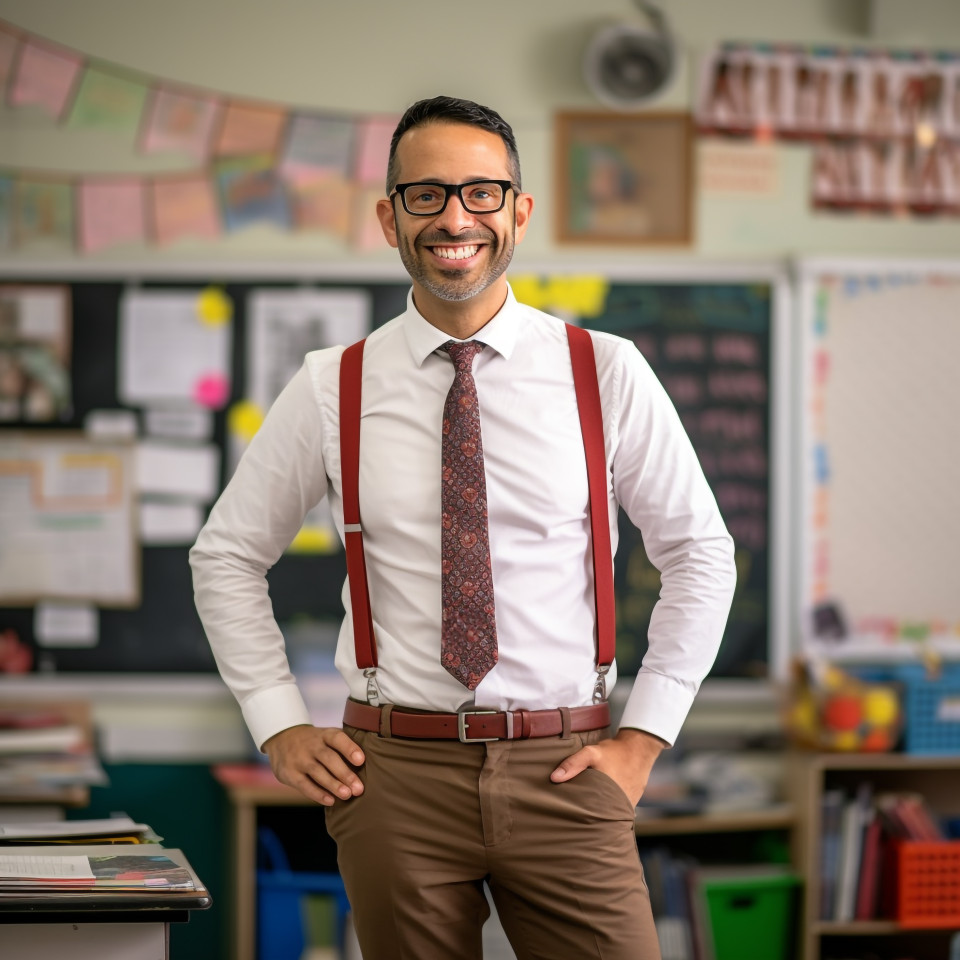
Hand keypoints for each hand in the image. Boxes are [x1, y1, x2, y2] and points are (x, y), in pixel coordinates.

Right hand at [263, 725, 364, 806]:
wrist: (282, 739)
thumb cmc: (315, 742)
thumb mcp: (326, 736)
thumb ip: (342, 747)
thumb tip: (367, 765)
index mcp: (324, 735)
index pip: (337, 738)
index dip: (349, 748)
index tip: (361, 760)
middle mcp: (311, 745)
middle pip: (329, 758)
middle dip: (344, 774)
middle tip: (359, 788)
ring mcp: (299, 759)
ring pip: (317, 772)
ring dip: (333, 785)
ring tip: (347, 795)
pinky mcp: (289, 773)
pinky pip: (304, 785)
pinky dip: (317, 794)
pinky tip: (330, 801)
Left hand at [550, 727, 666, 805]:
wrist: (639, 750)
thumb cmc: (613, 752)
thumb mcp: (591, 753)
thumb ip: (573, 764)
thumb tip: (554, 778)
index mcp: (606, 798)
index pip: (587, 815)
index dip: (575, 815)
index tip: (564, 813)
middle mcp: (618, 807)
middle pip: (597, 817)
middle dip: (585, 816)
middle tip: (571, 815)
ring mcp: (626, 808)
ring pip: (607, 816)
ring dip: (597, 814)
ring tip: (584, 812)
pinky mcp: (631, 805)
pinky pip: (616, 812)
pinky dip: (608, 810)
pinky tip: (599, 805)